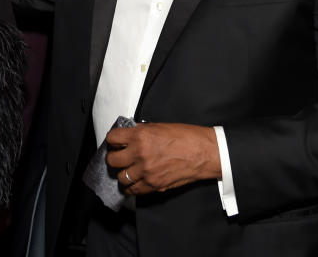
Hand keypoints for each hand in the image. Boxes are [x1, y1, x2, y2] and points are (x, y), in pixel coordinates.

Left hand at [106, 123, 220, 195]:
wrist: (204, 153)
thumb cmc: (187, 137)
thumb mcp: (159, 126)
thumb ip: (141, 132)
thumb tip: (129, 136)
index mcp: (141, 136)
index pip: (112, 138)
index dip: (113, 140)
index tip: (116, 142)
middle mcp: (140, 154)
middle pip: (112, 160)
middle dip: (114, 157)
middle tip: (119, 155)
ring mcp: (146, 172)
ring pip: (121, 177)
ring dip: (123, 172)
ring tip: (129, 169)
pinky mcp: (154, 185)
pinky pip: (133, 190)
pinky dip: (132, 186)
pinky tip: (135, 181)